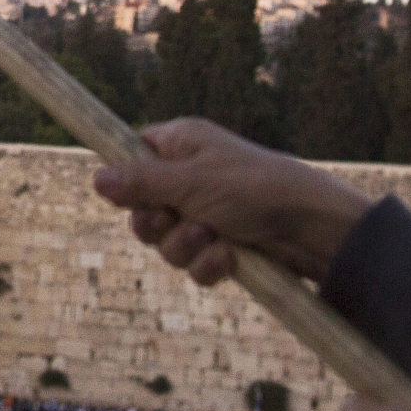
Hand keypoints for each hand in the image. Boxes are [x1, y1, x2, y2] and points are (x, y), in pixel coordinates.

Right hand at [92, 118, 371, 284]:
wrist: (314, 229)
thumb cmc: (255, 188)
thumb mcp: (190, 181)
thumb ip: (140, 182)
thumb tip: (96, 179)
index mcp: (180, 146)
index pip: (132, 156)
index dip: (126, 179)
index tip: (126, 195)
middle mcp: (189, 178)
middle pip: (141, 209)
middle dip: (157, 224)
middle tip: (176, 218)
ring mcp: (205, 214)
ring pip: (165, 242)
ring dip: (185, 246)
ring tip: (214, 237)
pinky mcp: (221, 247)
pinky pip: (192, 264)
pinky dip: (206, 265)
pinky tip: (229, 257)